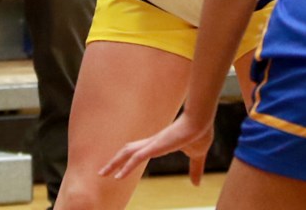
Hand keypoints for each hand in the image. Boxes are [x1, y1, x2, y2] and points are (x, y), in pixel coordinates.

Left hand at [99, 113, 214, 185]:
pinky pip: (137, 157)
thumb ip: (195, 169)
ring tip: (103, 173)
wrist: (202, 121)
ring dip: (114, 163)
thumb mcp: (197, 155)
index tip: (120, 168)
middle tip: (103, 171)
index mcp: (160, 143)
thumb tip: (197, 184)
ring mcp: (153, 143)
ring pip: (128, 152)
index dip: (129, 159)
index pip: (139, 150)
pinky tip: (118, 177)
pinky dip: (126, 167)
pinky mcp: (156, 146)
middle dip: (115, 161)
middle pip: (128, 150)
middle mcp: (152, 142)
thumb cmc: (201, 133)